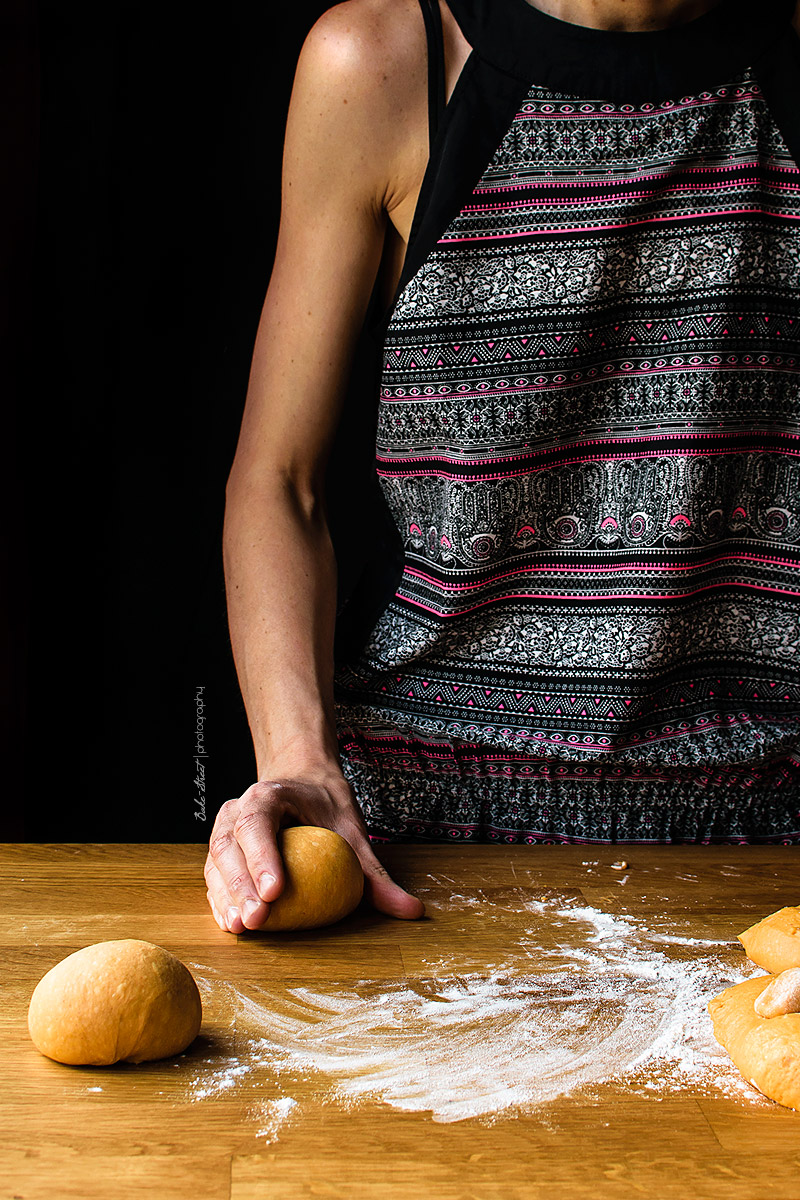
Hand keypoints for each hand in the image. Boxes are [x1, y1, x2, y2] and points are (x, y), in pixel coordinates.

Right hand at [204, 774, 424, 932]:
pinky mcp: (222, 851)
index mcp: (269, 796)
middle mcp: (238, 809)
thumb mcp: (353, 831)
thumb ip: (375, 872)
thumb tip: (411, 909)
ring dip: (225, 897)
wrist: (301, 782)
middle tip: (258, 920)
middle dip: (241, 886)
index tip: (275, 891)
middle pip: (230, 846)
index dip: (262, 857)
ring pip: (216, 862)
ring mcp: (225, 829)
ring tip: (241, 928)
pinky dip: (220, 900)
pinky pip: (214, 877)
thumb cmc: (325, 805)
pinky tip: (232, 925)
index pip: (258, 823)